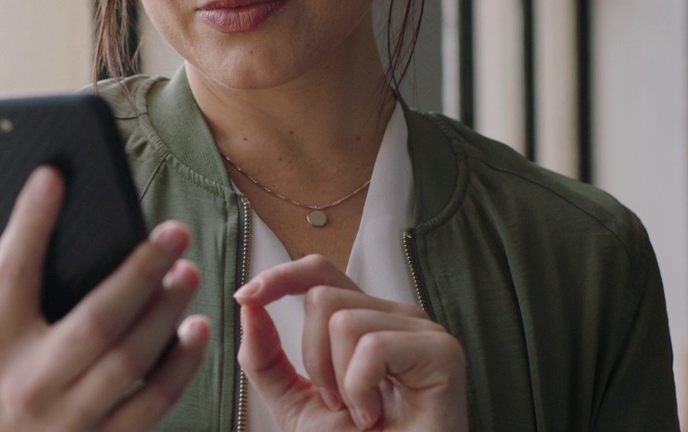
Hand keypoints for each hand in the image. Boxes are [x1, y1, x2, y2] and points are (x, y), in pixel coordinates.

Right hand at [0, 166, 210, 431]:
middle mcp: (32, 381)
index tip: (52, 178)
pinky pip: (153, 401)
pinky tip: (196, 331)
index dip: (31, 222)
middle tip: (173, 233)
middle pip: (96, 318)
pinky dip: (182, 365)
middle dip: (140, 270)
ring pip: (131, 358)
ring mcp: (71, 417)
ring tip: (188, 273)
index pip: (12, 272)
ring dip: (167, 312)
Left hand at [235, 255, 466, 430]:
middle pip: (323, 297)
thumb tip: (248, 306)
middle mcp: (396, 317)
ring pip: (343, 321)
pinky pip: (372, 347)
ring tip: (362, 412)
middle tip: (339, 402)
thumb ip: (266, 358)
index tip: (245, 297)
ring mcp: (423, 331)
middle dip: (314, 360)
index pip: (321, 273)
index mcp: (366, 320)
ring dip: (340, 382)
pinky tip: (378, 415)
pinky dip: (361, 391)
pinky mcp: (442, 352)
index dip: (282, 276)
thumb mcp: (294, 402)